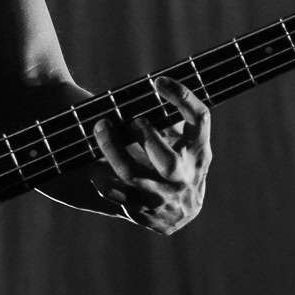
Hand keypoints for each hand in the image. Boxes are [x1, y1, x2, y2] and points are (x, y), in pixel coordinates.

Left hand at [91, 77, 210, 233]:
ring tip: (101, 127)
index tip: (158, 81)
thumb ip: (170, 119)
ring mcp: (165, 198)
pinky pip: (115, 192)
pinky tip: (95, 164)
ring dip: (111, 148)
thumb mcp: (183, 139)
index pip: (200, 119)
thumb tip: (144, 90)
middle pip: (168, 160)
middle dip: (144, 136)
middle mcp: (186, 177)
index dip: (182, 97)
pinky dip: (101, 176)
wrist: (182, 208)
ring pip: (131, 174)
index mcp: (200, 151)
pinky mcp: (144, 214)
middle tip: (130, 120)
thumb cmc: (177, 157)